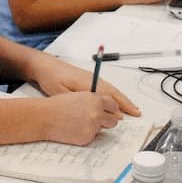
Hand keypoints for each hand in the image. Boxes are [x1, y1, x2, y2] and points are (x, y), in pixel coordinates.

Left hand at [24, 51, 140, 116]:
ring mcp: (91, 78)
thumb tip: (92, 109)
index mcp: (87, 82)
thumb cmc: (51, 78)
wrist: (44, 65)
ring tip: (132, 108)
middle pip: (113, 92)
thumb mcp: (60, 92)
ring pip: (111, 89)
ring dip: (122, 99)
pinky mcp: (88, 79)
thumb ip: (76, 101)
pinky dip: (115, 95)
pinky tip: (116, 101)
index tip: (123, 117)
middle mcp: (92, 79)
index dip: (116, 107)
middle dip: (126, 103)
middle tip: (137, 112)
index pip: (106, 96)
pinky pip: (106, 88)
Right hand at [41, 91, 124, 145]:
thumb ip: (94, 101)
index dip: (111, 109)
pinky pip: (92, 137)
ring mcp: (93, 126)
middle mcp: (97, 113)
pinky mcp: (87, 137)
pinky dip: (86, 134)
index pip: (114, 105)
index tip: (109, 112)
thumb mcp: (80, 96)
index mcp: (96, 100)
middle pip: (113, 120)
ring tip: (81, 123)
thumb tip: (104, 107)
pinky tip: (74, 129)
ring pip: (103, 129)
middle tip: (97, 120)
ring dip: (97, 128)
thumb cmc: (59, 105)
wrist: (46, 117)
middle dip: (107, 121)